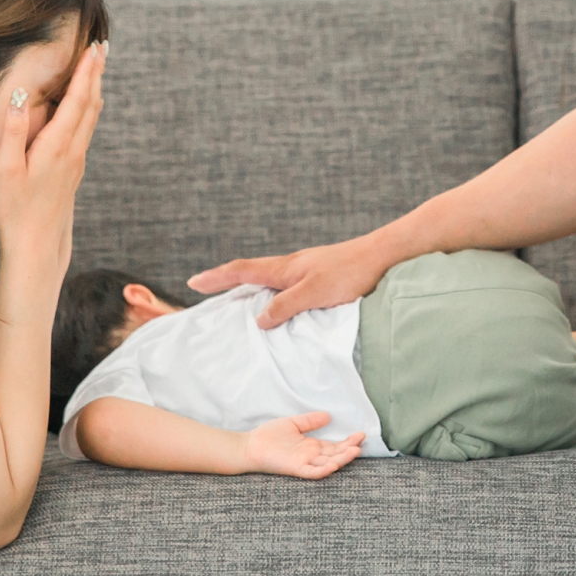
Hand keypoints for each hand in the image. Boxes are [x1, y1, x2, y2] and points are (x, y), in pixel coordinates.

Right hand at [0, 41, 105, 264]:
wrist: (36, 244)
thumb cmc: (15, 209)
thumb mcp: (7, 170)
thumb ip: (13, 132)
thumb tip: (19, 97)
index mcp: (57, 145)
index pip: (77, 100)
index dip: (85, 72)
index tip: (92, 49)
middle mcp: (73, 150)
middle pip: (90, 103)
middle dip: (96, 73)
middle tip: (102, 48)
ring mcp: (76, 161)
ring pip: (92, 117)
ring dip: (95, 89)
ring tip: (97, 68)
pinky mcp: (74, 170)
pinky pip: (87, 130)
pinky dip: (89, 108)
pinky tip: (87, 106)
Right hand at [188, 234, 389, 328]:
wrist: (383, 257)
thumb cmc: (350, 272)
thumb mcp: (314, 293)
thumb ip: (285, 305)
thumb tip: (258, 319)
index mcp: (285, 268)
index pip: (242, 271)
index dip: (217, 277)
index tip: (192, 282)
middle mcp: (291, 266)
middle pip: (250, 272)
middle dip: (225, 280)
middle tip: (204, 289)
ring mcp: (305, 270)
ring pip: (268, 279)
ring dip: (248, 287)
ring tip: (234, 300)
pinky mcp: (319, 277)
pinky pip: (285, 286)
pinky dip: (271, 293)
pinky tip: (277, 303)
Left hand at [240, 413, 366, 478]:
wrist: (249, 446)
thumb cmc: (268, 436)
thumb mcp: (293, 423)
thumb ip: (310, 421)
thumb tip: (328, 415)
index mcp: (311, 447)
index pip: (334, 446)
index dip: (348, 441)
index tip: (360, 434)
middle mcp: (310, 457)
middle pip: (334, 455)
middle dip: (349, 449)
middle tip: (361, 442)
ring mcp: (304, 463)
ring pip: (327, 464)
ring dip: (341, 459)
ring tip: (354, 451)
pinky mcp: (295, 468)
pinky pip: (311, 472)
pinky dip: (323, 470)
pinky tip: (333, 464)